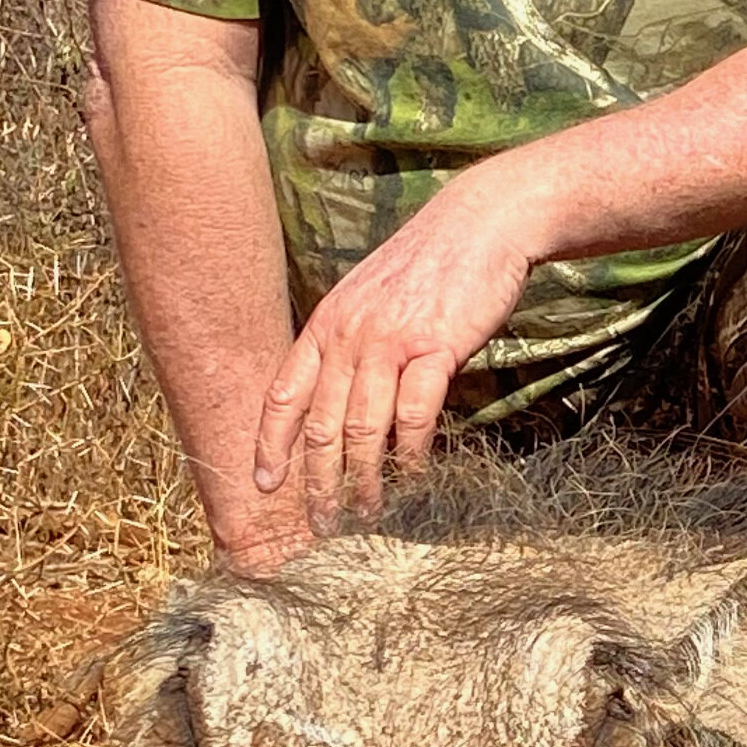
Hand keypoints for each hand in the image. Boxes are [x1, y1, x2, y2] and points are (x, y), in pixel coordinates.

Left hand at [252, 157, 547, 526]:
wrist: (483, 222)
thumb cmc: (432, 263)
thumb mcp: (372, 297)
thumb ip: (353, 343)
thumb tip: (346, 398)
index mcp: (327, 324)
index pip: (282, 394)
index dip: (269, 445)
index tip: (263, 485)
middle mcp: (349, 335)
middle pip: (321, 426)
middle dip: (317, 483)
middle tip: (322, 523)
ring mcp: (389, 342)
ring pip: (363, 429)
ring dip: (363, 480)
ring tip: (367, 513)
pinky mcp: (434, 348)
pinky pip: (414, 416)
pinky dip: (411, 455)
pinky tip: (414, 477)